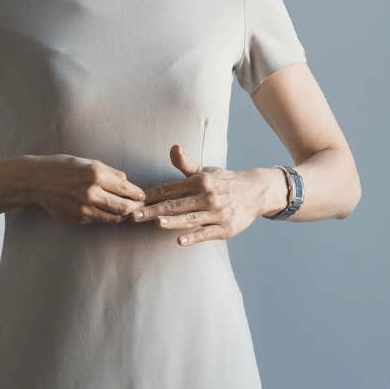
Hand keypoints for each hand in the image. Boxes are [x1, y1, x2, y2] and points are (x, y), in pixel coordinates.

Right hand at [17, 155, 144, 225]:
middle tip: (138, 206)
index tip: (142, 195)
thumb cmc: (61, 167)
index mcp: (95, 174)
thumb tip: (127, 182)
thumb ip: (109, 172)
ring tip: (126, 212)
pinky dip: (106, 217)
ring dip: (122, 216)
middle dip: (134, 208)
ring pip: (113, 218)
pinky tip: (107, 212)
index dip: (138, 195)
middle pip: (124, 208)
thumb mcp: (86, 162)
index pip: (126, 190)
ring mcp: (83, 208)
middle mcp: (90, 192)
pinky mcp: (77, 218)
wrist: (35, 181)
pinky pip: (98, 220)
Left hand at [131, 145, 281, 245]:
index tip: (133, 200)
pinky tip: (179, 241)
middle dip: (153, 210)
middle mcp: (207, 196)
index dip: (150, 195)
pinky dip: (193, 237)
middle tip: (133, 215)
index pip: (169, 188)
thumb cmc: (225, 182)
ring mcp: (216, 213)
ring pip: (190, 218)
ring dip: (172, 221)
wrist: (256, 192)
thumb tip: (173, 147)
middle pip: (175, 204)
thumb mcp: (206, 171)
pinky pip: (206, 233)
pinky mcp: (225, 228)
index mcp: (200, 181)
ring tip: (155, 222)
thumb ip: (186, 164)